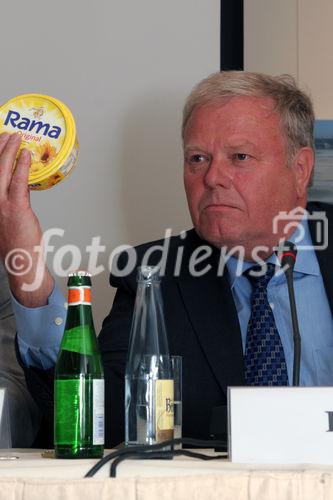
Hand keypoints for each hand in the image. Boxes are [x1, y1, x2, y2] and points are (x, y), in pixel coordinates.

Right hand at [0, 132, 53, 305]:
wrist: (20, 262)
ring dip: (9, 151)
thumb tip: (18, 180)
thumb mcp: (7, 217)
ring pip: (2, 171)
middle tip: (6, 135)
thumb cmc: (15, 243)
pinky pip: (18, 182)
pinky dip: (21, 166)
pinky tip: (25, 156)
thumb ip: (10, 198)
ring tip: (15, 138)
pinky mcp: (15, 209)